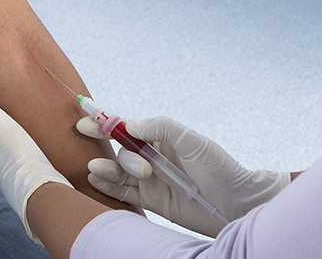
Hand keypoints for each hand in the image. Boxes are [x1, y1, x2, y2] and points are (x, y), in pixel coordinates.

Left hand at [0, 69, 71, 242]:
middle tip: (22, 99)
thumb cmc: (10, 147)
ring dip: (21, 127)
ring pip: (12, 137)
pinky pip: (26, 149)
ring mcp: (7, 164)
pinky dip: (31, 141)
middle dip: (7, 114)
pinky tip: (41, 137)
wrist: (36, 183)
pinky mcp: (26, 170)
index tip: (4, 85)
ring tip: (35, 116)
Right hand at [78, 114, 289, 236]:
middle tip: (123, 161)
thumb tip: (129, 124)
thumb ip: (160, 127)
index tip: (86, 119)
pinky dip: (107, 185)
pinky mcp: (152, 200)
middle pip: (122, 150)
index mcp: (163, 137)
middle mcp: (154, 156)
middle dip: (118, 152)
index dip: (106, 122)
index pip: (128, 127)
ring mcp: (151, 179)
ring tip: (96, 167)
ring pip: (119, 171)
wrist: (235, 203)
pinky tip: (95, 177)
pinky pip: (123, 192)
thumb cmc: (218, 167)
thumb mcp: (191, 140)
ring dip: (106, 168)